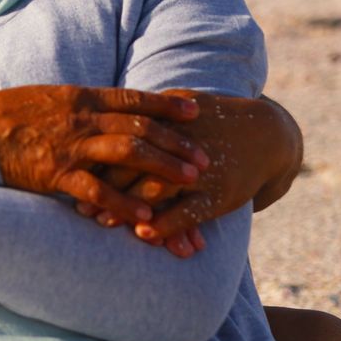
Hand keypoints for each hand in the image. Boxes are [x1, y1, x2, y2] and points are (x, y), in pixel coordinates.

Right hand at [0, 85, 207, 221]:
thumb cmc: (10, 116)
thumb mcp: (50, 100)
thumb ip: (82, 106)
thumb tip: (110, 110)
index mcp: (81, 98)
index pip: (133, 98)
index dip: (167, 103)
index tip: (196, 110)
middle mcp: (82, 119)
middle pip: (141, 127)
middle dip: (177, 143)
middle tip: (206, 158)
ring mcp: (70, 147)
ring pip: (128, 153)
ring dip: (163, 167)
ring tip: (191, 181)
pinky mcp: (55, 174)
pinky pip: (97, 190)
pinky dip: (123, 204)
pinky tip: (146, 217)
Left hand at [78, 91, 287, 256]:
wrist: (267, 134)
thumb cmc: (211, 120)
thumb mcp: (178, 106)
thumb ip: (145, 110)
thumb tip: (102, 111)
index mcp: (166, 120)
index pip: (124, 138)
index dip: (97, 158)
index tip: (73, 173)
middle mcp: (180, 143)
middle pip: (134, 166)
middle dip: (105, 188)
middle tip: (80, 208)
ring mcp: (201, 170)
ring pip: (158, 190)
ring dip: (128, 209)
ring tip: (104, 224)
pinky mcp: (220, 193)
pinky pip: (190, 212)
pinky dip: (167, 224)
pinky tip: (145, 235)